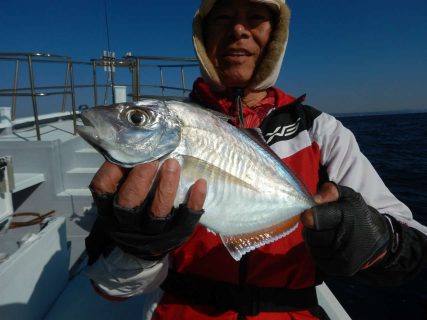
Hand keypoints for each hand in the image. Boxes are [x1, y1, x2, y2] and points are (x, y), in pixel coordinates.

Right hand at [87, 159, 206, 260]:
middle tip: (153, 159)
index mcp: (109, 208)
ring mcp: (151, 232)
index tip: (128, 151)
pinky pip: (186, 220)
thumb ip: (124, 174)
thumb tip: (136, 139)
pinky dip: (194, 201)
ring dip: (166, 186)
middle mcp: (127, 223)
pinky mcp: (174, 236)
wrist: (143, 247)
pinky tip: (200, 183)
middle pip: (130, 201)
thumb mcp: (120, 195)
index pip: (103, 187)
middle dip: (141, 178)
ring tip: (173, 164)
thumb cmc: (131, 209)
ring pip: (158, 211)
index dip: (113, 168)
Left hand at [301, 182, 389, 275]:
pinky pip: (317, 258)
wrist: (378, 240)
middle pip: (311, 234)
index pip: (315, 218)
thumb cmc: (358, 214)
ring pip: (313, 247)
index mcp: (347, 216)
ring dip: (314, 239)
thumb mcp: (348, 196)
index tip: (309, 213)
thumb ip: (330, 191)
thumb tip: (315, 199)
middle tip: (319, 223)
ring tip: (325, 233)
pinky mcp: (341, 269)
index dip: (309, 215)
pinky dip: (318, 250)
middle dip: (312, 228)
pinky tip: (327, 244)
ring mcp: (344, 257)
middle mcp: (346, 239)